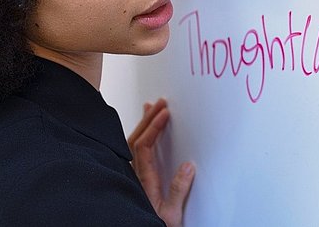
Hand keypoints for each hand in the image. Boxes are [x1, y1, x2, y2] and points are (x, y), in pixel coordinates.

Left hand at [128, 98, 194, 226]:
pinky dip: (139, 138)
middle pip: (135, 141)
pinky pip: (132, 154)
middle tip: (159, 104)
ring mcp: (132, 179)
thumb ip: (179, 190)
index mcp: (143, 182)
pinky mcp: (134, 183)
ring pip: (131, 146)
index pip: (144, 146)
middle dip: (148, 120)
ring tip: (149, 110)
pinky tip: (143, 134)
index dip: (153, 127)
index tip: (164, 114)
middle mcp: (135, 178)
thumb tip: (187, 167)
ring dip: (141, 127)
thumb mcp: (171, 214)